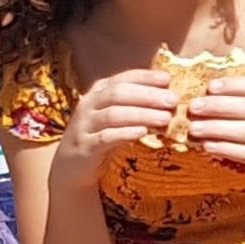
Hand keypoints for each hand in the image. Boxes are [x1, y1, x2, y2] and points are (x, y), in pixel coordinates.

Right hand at [54, 67, 180, 170]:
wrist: (72, 166)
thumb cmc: (103, 135)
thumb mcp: (117, 115)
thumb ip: (136, 103)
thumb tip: (170, 93)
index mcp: (99, 92)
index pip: (124, 78)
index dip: (146, 77)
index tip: (168, 79)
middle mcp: (88, 104)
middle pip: (118, 94)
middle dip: (148, 95)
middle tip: (173, 100)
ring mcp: (83, 125)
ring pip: (113, 115)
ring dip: (142, 115)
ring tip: (165, 118)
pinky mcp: (84, 147)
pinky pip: (104, 137)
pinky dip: (125, 133)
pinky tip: (143, 132)